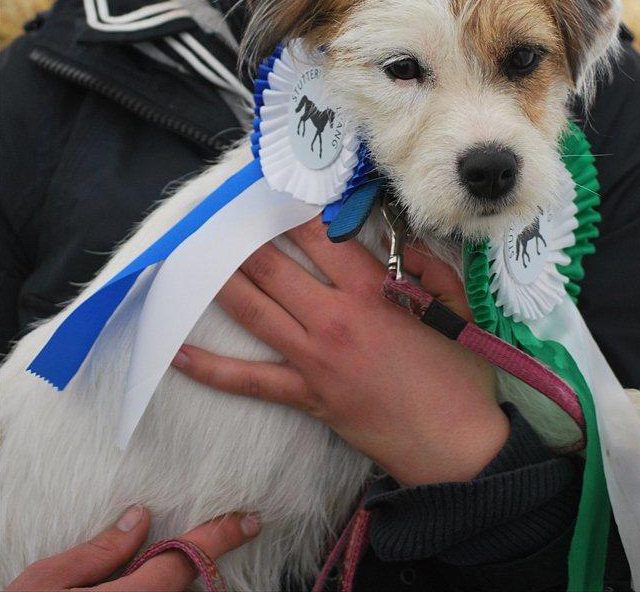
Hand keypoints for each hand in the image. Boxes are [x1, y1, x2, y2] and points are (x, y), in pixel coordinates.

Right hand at [6, 505, 259, 590]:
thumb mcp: (45, 583)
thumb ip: (96, 553)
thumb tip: (138, 519)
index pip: (182, 563)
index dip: (218, 538)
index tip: (249, 521)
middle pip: (181, 591)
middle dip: (197, 563)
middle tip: (219, 533)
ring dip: (176, 583)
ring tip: (175, 559)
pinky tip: (153, 579)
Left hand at [172, 218, 508, 485]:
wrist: (456, 449)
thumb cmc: (461, 375)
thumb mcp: (455, 305)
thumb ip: (427, 265)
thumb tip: (399, 240)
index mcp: (371, 292)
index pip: (320, 237)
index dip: (291, 210)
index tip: (271, 191)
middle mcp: (333, 319)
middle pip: (273, 267)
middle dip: (243, 237)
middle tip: (219, 214)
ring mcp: (314, 360)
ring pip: (254, 312)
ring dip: (221, 281)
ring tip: (192, 256)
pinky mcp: (306, 397)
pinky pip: (248, 380)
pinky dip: (211, 368)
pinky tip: (178, 351)